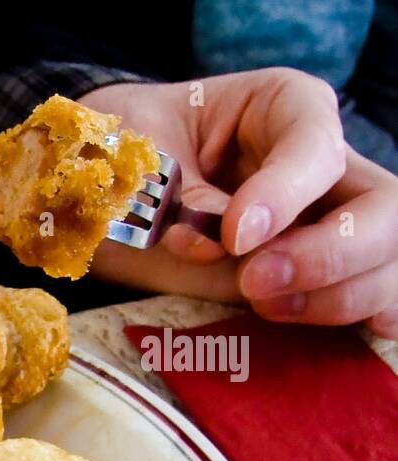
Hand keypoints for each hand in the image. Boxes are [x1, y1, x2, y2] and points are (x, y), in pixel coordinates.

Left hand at [80, 70, 397, 337]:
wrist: (113, 186)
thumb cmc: (131, 152)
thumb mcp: (140, 153)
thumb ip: (181, 196)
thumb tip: (215, 245)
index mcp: (286, 108)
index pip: (315, 146)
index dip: (284, 195)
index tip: (235, 237)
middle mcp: (326, 166)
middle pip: (384, 206)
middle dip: (330, 254)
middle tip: (255, 283)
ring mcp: (334, 223)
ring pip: (391, 259)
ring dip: (340, 296)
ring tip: (264, 306)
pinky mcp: (324, 276)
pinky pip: (379, 300)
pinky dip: (364, 321)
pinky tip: (330, 329)